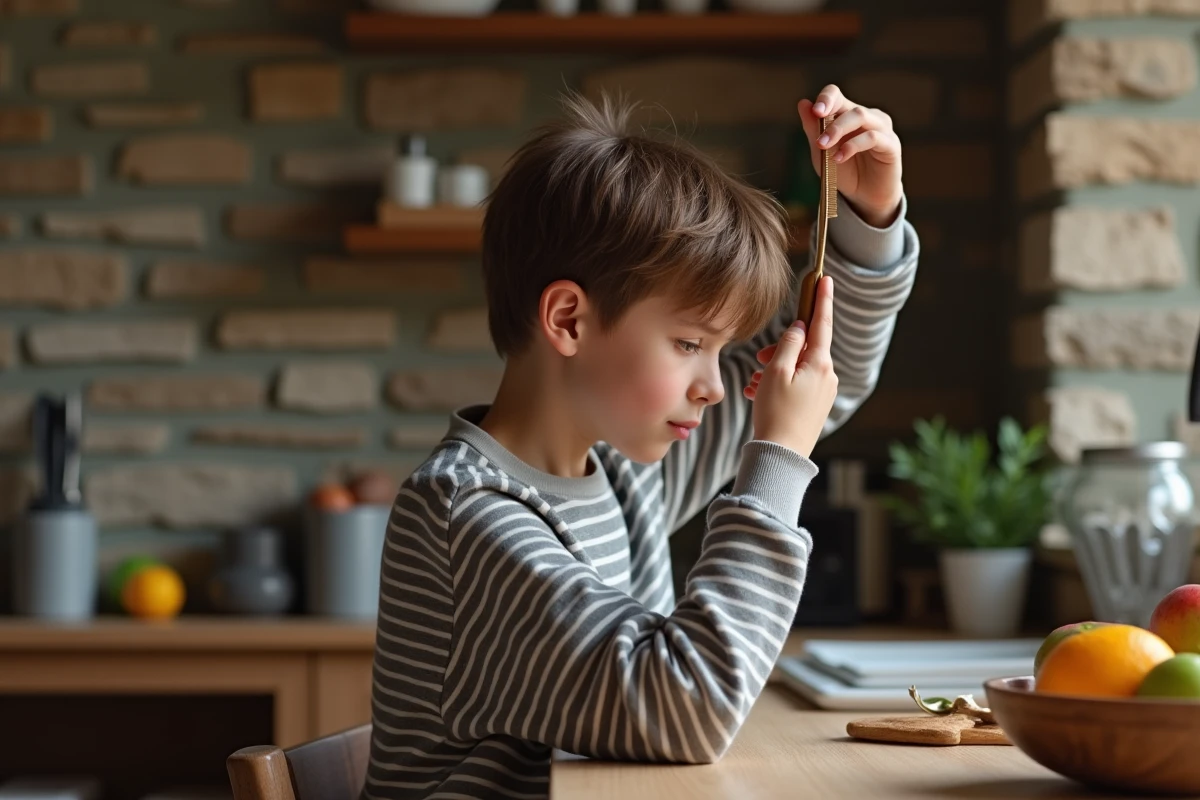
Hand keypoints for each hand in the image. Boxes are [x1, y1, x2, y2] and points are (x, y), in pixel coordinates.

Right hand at [744, 276, 837, 457]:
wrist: (782, 454)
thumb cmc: (776, 411)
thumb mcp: (776, 371)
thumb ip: (787, 344)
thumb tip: (798, 329)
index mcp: (820, 364)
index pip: (822, 323)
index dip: (822, 300)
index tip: (826, 280)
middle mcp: (827, 376)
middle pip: (804, 348)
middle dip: (780, 349)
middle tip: (759, 359)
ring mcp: (822, 393)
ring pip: (797, 368)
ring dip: (774, 369)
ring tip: (754, 384)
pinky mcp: (815, 407)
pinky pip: (797, 385)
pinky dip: (778, 384)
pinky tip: (759, 394)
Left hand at [799, 84, 902, 228]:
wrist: (865, 196)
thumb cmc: (844, 172)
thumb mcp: (821, 152)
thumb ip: (813, 129)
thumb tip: (803, 103)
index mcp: (847, 114)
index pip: (836, 95)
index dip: (826, 99)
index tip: (815, 111)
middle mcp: (867, 116)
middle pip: (849, 107)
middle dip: (831, 123)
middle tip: (819, 142)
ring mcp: (881, 128)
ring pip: (862, 116)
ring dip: (840, 131)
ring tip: (825, 148)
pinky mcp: (891, 144)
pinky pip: (872, 137)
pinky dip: (853, 146)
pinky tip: (840, 158)